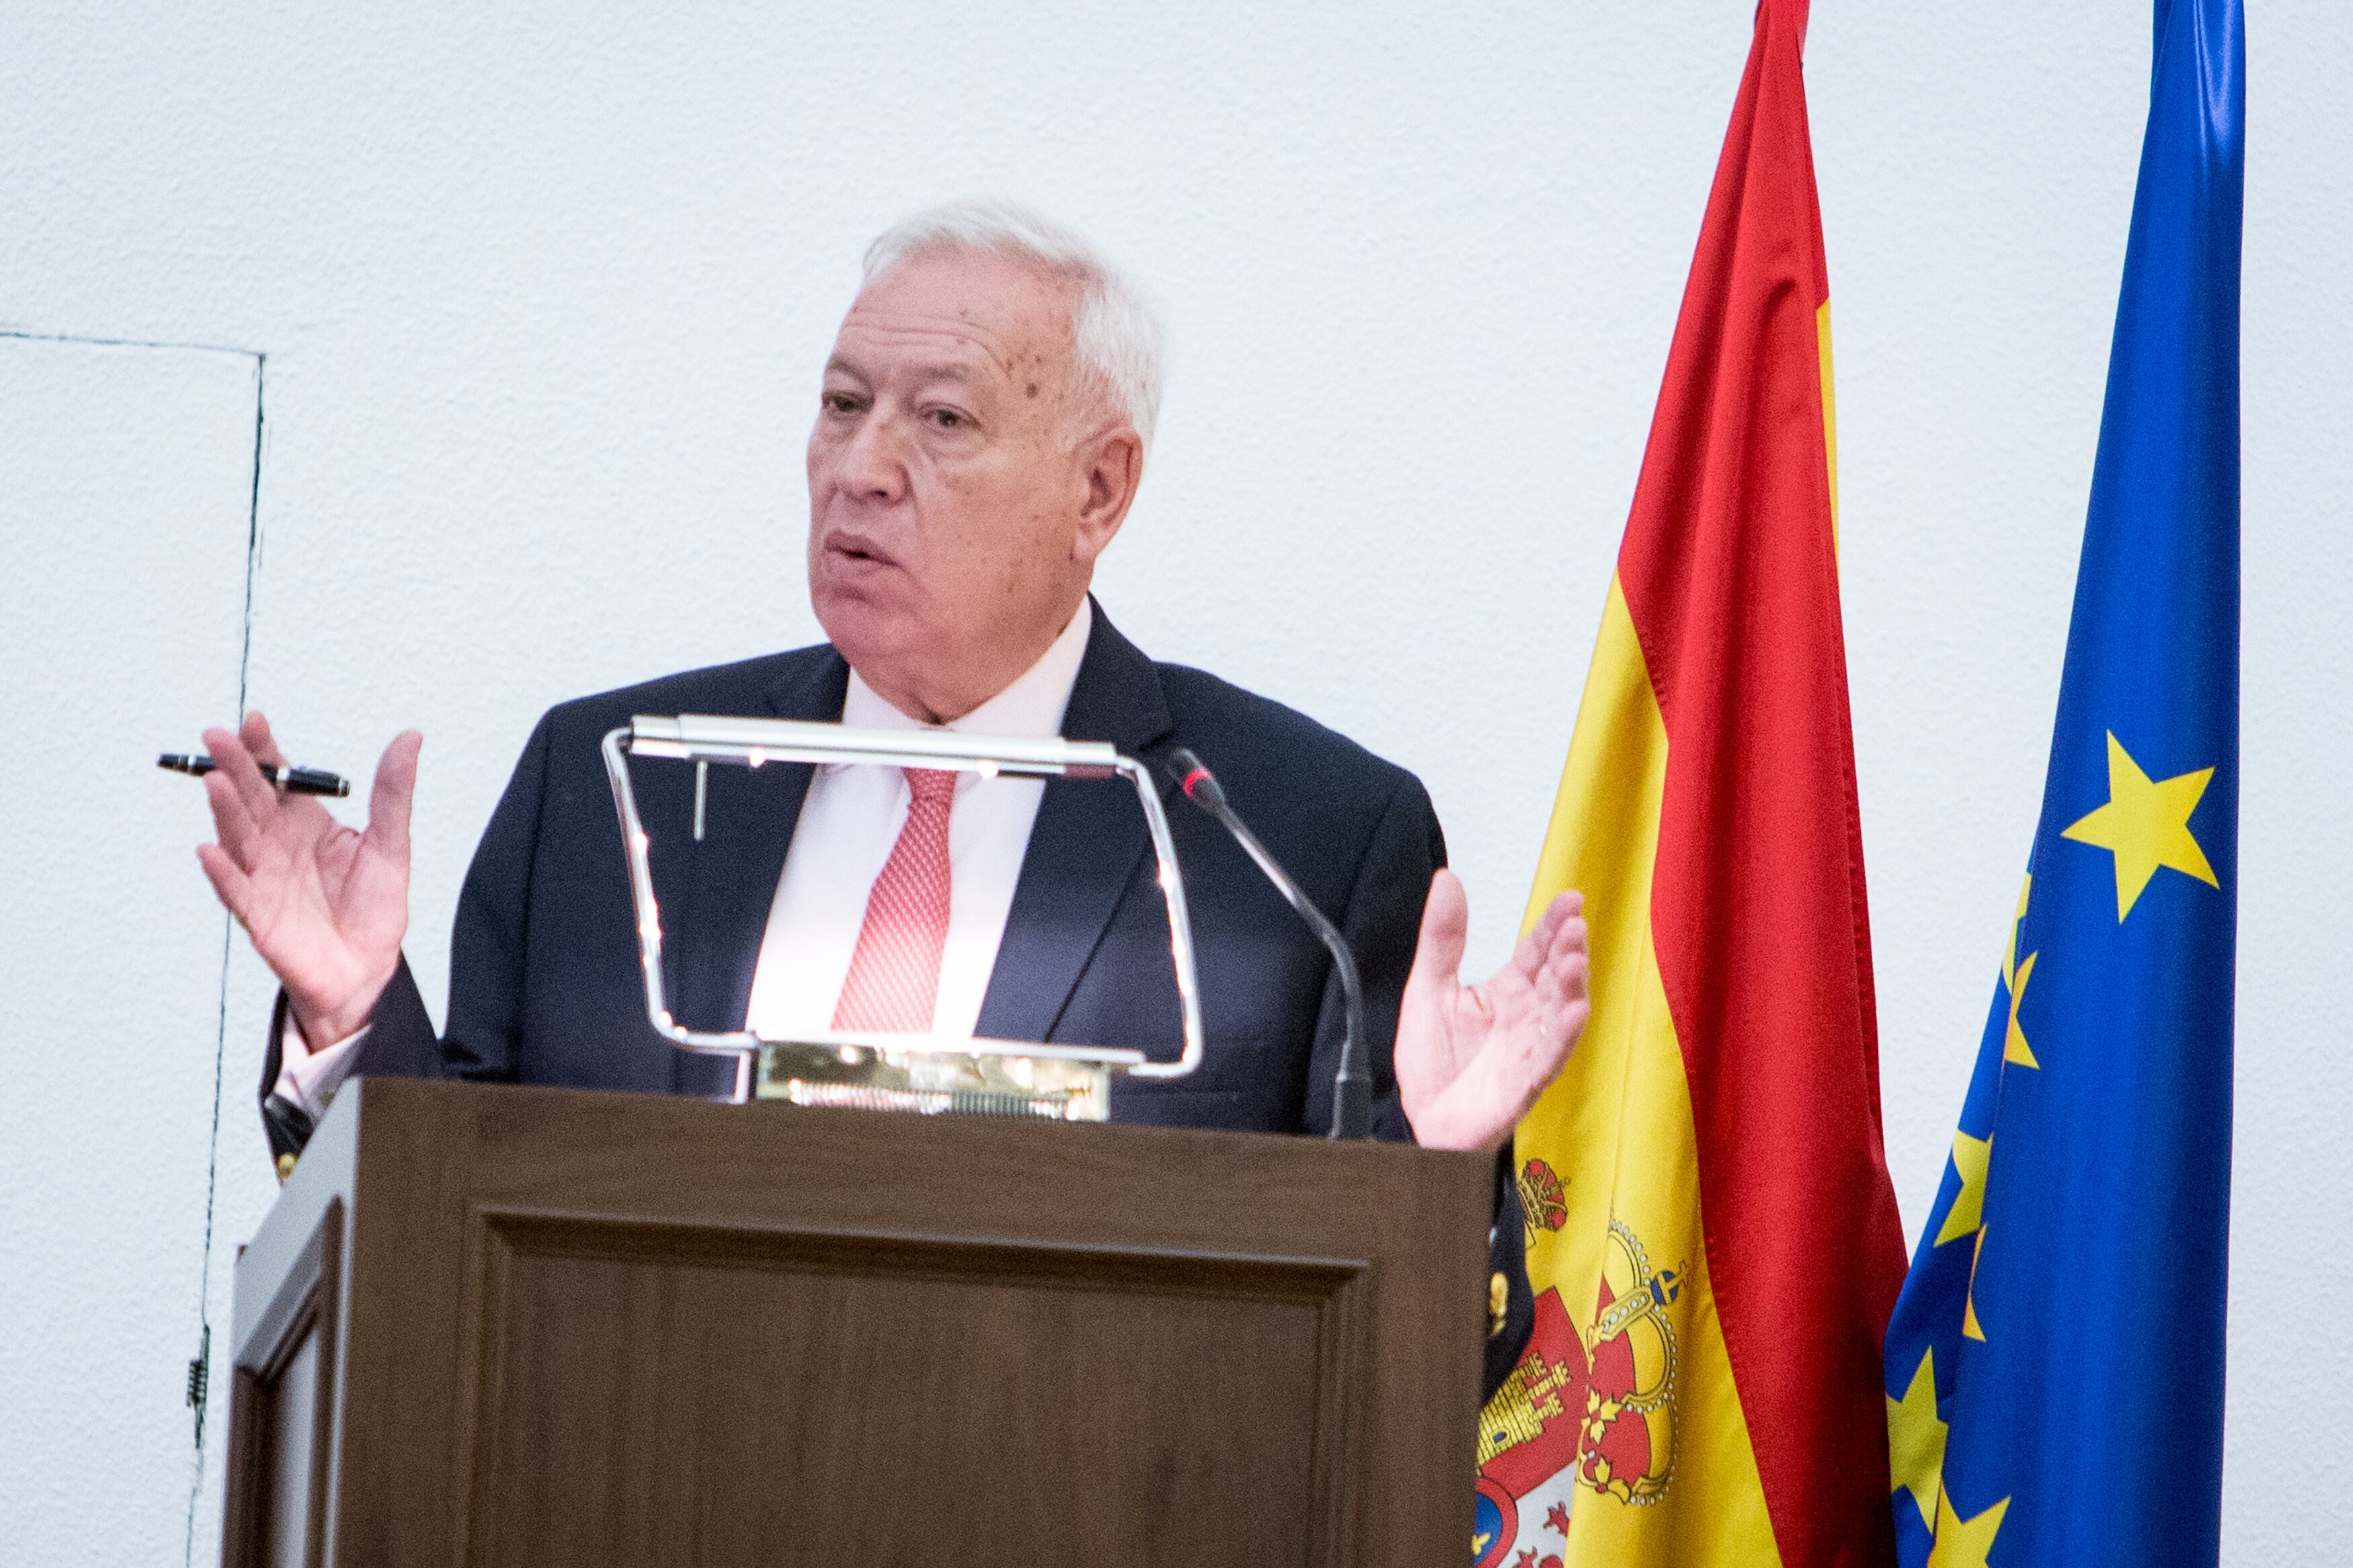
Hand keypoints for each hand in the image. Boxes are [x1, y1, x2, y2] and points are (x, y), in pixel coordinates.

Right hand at [194, 710, 421, 1048]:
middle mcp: (275, 845)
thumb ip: (393, 792)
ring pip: (238, 838)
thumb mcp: (391, 844)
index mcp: (304, 822)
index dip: (264, 750)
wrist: (367, 969)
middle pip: (250, 800)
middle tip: (217, 737)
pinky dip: (222, 873)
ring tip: (215, 782)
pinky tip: (210, 852)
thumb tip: (410, 737)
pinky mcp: (259, 917)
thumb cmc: (373, 908)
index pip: (278, 777)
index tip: (254, 721)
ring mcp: (262, 878)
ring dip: (225, 811)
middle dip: (234, 768)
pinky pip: (236, 892)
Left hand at [1394, 870, 1589, 1154]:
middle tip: (1574, 926)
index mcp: (1506, 992)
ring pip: (1560, 1014)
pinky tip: (1574, 1012)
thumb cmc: (1433, 1064)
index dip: (1554, 926)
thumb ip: (1443, 936)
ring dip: (1571, 988)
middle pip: (1555, 979)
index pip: (1536, 951)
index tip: (1571, 899)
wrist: (1420, 1120)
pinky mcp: (1524, 1084)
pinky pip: (1550, 1058)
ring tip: (1573, 961)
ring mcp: (1528, 1050)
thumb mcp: (1428, 986)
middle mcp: (1525, 1018)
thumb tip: (1447, 879)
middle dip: (1567, 952)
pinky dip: (1563, 1035)